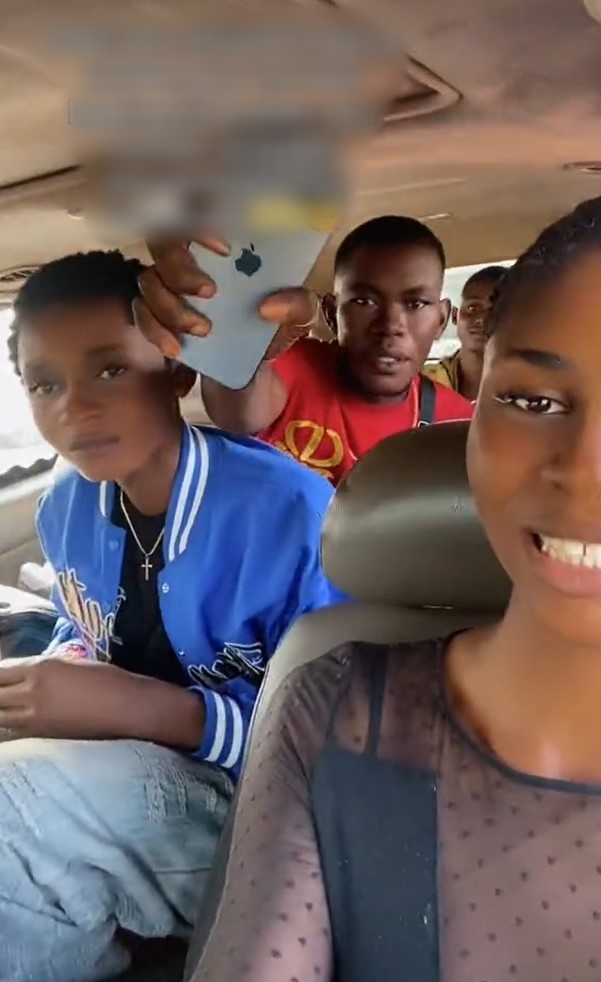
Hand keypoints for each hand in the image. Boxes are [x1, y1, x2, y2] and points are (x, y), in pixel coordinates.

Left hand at [0, 656, 138, 739]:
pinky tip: (12, 725)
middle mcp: (31, 693)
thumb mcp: (69, 663)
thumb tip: (24, 674)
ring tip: (6, 708)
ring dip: (0, 710)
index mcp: (40, 669)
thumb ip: (42, 668)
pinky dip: (8, 727)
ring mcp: (35, 718)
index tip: (1, 677)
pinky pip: (13, 732)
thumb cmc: (106, 679)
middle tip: (2, 692)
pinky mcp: (43, 737)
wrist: (126, 708)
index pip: (0, 672)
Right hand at [135, 235, 318, 363]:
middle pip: (164, 242)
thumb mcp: (299, 314)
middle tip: (209, 292)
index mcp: (228, 241)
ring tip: (204, 330)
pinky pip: (142, 316)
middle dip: (179, 268)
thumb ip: (298, 305)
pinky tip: (176, 350)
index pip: (199, 208)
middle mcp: (192, 255)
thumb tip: (268, 308)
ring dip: (169, 306)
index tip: (224, 248)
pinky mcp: (157, 316)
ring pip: (149, 279)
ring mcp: (170, 285)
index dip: (201, 222)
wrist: (257, 366)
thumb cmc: (275, 324)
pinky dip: (155, 332)